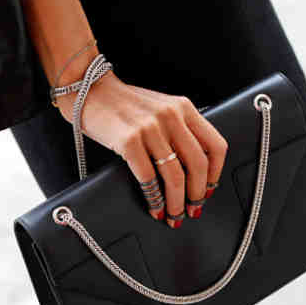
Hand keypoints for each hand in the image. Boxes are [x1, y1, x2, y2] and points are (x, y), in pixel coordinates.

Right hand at [55, 72, 227, 227]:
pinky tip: (153, 207)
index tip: (208, 191)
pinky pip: (148, 177)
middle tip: (192, 211)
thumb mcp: (159, 108)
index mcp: (184, 108)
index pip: (216, 146)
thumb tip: (191, 168)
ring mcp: (150, 129)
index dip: (215, 175)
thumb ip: (178, 128)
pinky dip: (154, 198)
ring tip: (173, 216)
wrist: (89, 89)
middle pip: (198, 165)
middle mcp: (171, 116)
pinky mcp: (128, 141)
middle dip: (197, 195)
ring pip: (175, 175)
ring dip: (176, 202)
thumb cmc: (122, 103)